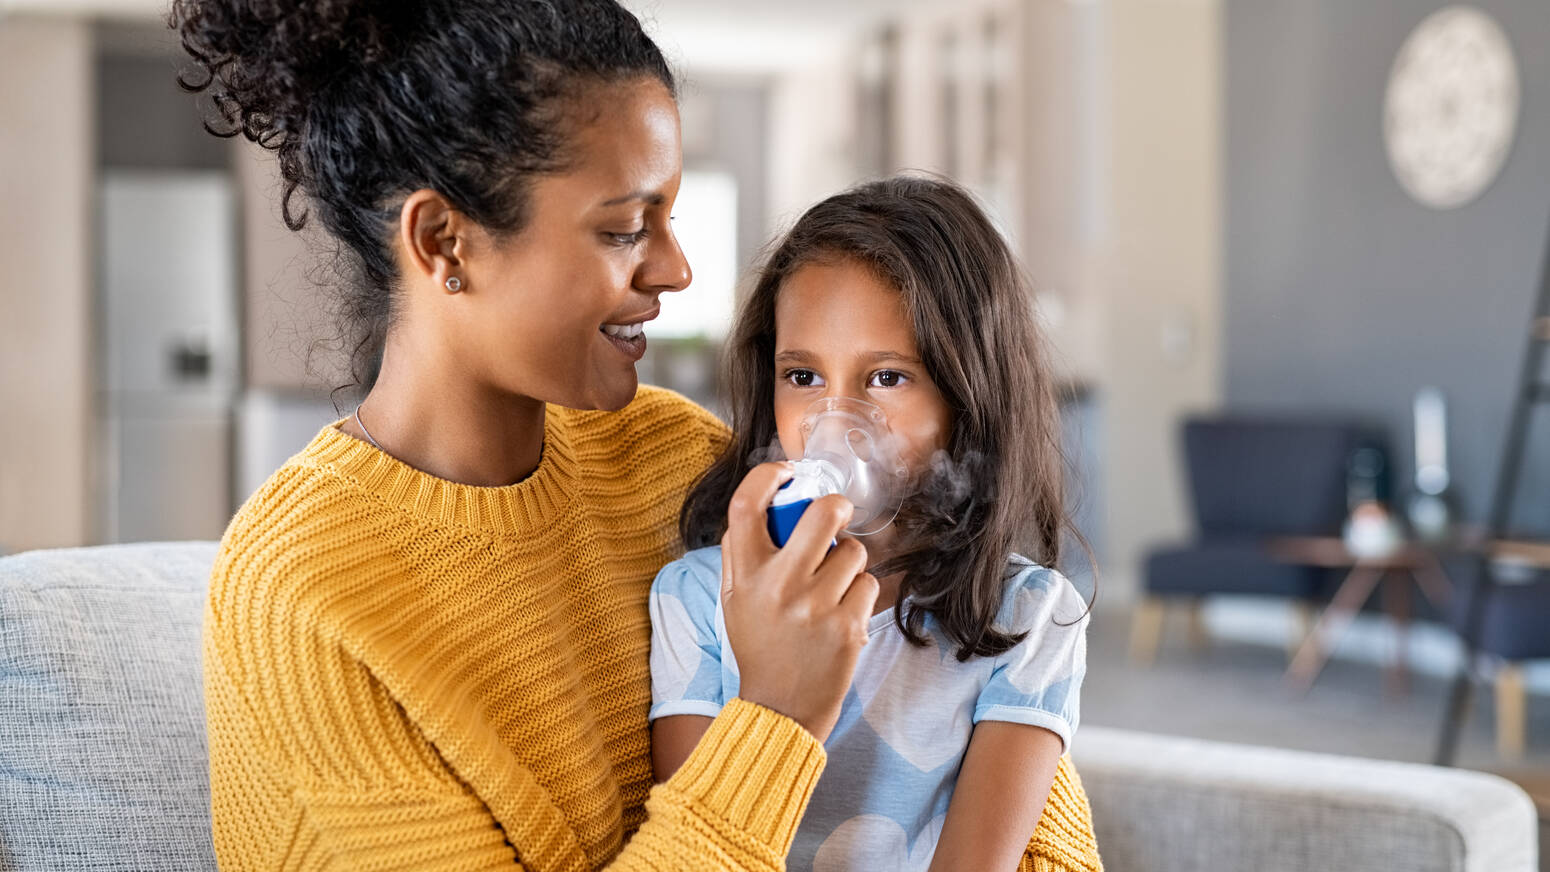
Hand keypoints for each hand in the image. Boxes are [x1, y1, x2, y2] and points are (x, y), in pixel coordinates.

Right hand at [720, 462, 878, 742]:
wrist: (781, 707)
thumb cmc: (760, 644)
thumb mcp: (734, 600)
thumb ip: (739, 554)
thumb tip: (763, 501)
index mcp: (745, 576)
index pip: (747, 505)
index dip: (768, 476)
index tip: (785, 473)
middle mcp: (779, 586)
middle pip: (822, 513)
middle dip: (836, 506)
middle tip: (835, 514)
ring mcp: (816, 607)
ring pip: (853, 550)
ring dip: (848, 560)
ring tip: (831, 586)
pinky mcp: (847, 627)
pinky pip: (867, 583)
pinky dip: (858, 593)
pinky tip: (841, 613)